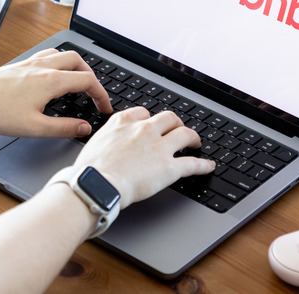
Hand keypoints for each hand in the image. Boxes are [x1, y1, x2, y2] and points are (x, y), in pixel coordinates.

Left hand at [0, 49, 112, 137]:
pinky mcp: (20, 64)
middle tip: (95, 94)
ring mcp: (31, 63)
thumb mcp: (35, 127)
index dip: (101, 95)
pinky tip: (52, 75)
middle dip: (92, 77)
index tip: (105, 107)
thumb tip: (84, 128)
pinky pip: (48, 56)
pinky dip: (59, 63)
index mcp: (51, 81)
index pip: (88, 81)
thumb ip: (63, 128)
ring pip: (63, 55)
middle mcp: (44, 67)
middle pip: (79, 62)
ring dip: (76, 66)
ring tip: (78, 82)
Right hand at [73, 107, 215, 208]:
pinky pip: (192, 164)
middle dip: (176, 123)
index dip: (151, 119)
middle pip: (169, 118)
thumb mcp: (95, 143)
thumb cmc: (90, 170)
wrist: (96, 184)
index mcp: (124, 122)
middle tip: (177, 130)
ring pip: (185, 134)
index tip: (153, 125)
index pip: (144, 113)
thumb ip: (108, 139)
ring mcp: (158, 147)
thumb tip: (108, 146)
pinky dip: (203, 165)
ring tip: (195, 142)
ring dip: (193, 138)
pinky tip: (208, 166)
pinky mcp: (169, 167)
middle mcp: (144, 130)